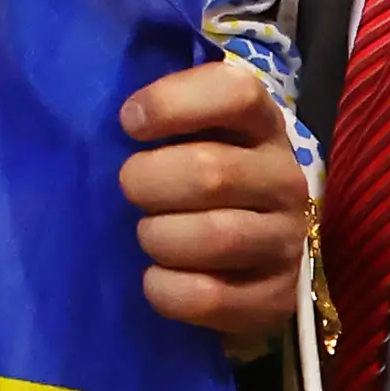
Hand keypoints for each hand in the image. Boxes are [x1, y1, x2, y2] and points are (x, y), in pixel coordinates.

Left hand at [119, 57, 311, 350]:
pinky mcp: (277, 298)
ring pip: (215, 236)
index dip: (173, 102)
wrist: (232, 264)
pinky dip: (165, 290)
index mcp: (258, 126)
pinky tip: (158, 279)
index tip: (129, 123)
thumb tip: (103, 112)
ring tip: (148, 235)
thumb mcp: (175, 137)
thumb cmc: (182, 183)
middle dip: (147, 182)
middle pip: (212, 172)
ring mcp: (287, 240)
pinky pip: (208, 296)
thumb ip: (149, 117)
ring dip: (158, 237)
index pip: (237, 92)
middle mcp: (284, 179)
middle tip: (129, 190)